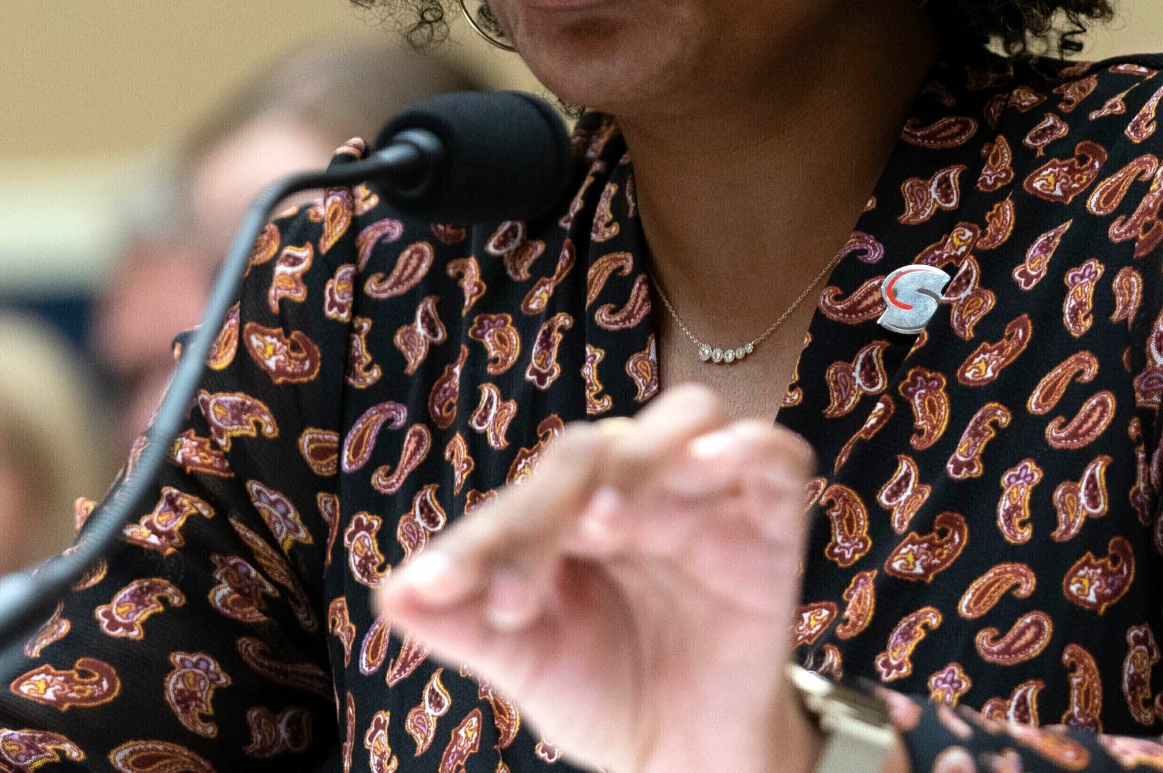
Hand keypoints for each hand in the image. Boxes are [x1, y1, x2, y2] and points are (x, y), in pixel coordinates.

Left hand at [376, 385, 896, 772]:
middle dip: (544, 513)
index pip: (517, 500)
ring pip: (682, 422)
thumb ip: (464, 627)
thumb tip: (389, 597)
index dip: (474, 546)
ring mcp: (702, 496)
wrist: (688, 754)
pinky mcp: (770, 519)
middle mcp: (629, 487)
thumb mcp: (529, 666)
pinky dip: (751, 447)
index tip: (435, 594)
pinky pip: (773, 456)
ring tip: (606, 521)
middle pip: (589, 452)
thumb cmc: (602, 692)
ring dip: (642, 459)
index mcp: (561, 513)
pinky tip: (720, 464)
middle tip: (513, 595)